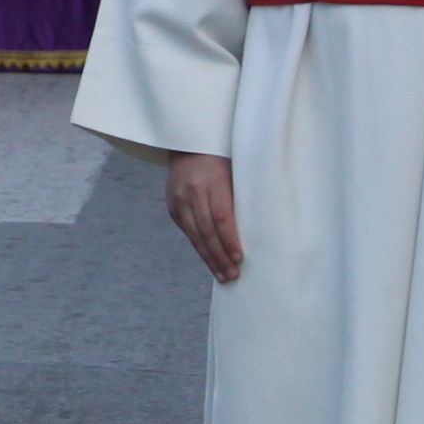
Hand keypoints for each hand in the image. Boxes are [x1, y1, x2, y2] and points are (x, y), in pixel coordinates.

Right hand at [164, 152, 243, 283]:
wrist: (189, 147)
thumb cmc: (222, 161)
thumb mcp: (233, 174)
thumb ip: (237, 200)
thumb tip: (251, 234)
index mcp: (211, 181)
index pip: (221, 217)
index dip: (229, 240)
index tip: (239, 258)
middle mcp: (191, 192)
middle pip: (206, 230)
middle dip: (220, 256)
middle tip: (232, 276)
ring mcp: (178, 200)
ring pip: (194, 235)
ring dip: (209, 258)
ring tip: (222, 276)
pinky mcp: (172, 207)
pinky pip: (187, 232)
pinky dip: (200, 247)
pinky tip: (210, 260)